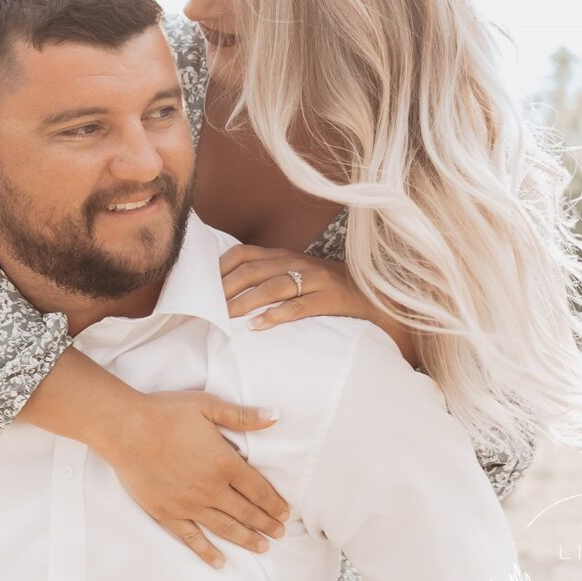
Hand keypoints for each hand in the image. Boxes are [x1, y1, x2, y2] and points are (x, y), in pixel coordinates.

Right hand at [107, 391, 290, 569]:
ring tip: (262, 548)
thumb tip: (275, 416)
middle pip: (246, 512)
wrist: (126, 428)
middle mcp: (210, 489)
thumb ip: (243, 416)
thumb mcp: (209, 406)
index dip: (274, 503)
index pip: (258, 489)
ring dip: (246, 539)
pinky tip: (219, 562)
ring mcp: (189, 505)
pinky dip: (207, 552)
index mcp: (224, 463)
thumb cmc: (167, 412)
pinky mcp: (167, 513)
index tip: (286, 513)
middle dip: (266, 524)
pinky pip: (192, 538)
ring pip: (224, 528)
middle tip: (280, 534)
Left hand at [220, 244, 417, 363]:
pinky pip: (301, 306)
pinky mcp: (332, 299)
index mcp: (286, 256)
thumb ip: (271, 280)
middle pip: (254, 270)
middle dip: (227, 288)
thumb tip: (231, 296)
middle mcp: (299, 263)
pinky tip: (260, 327)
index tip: (201, 285)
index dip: (221, 267)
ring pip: (274, 286)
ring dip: (246, 301)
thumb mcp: (300, 278)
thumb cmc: (332, 291)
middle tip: (206, 307)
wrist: (380, 298)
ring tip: (226, 317)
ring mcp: (316, 279)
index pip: (245, 253)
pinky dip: (278, 315)